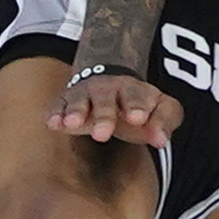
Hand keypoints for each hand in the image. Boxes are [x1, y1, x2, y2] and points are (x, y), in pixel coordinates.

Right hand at [46, 69, 183, 147]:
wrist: (108, 78)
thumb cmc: (136, 103)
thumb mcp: (159, 108)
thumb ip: (165, 121)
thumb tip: (161, 140)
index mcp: (133, 90)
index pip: (136, 97)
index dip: (137, 106)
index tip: (137, 119)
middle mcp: (107, 89)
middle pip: (105, 99)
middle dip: (104, 115)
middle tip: (102, 134)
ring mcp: (84, 94)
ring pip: (79, 100)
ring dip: (76, 111)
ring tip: (72, 124)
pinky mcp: (65, 102)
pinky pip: (57, 105)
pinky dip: (55, 113)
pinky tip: (53, 123)